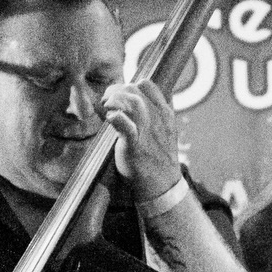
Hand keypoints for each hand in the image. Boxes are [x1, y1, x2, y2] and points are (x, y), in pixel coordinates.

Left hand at [101, 78, 181, 204]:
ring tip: (107, 107)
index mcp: (165, 114)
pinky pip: (124, 124)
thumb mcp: (164, 132)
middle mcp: (158, 120)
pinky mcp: (135, 146)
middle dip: (116, 91)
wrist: (163, 186)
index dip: (130, 85)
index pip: (147, 85)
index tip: (119, 95)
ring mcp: (147, 132)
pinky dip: (114, 117)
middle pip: (135, 90)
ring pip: (131, 101)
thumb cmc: (158, 159)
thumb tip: (139, 99)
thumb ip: (155, 115)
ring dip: (114, 100)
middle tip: (107, 101)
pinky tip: (109, 120)